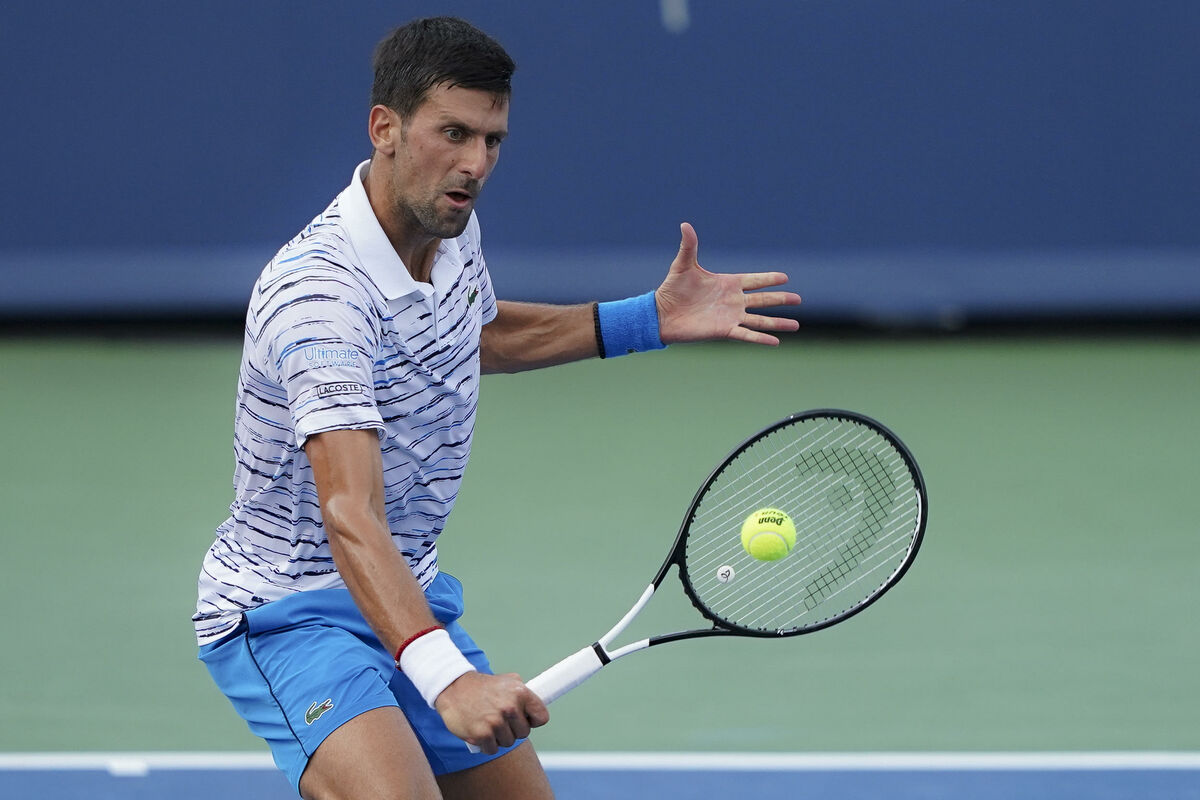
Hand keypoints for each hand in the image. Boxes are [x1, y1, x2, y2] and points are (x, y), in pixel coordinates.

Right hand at [434, 671, 549, 753]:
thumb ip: (522, 692)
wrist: (453, 687)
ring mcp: (496, 722)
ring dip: (499, 737)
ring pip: (509, 742)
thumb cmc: (482, 686)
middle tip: (500, 720)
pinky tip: (480, 731)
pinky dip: (487, 744)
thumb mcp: (506, 680)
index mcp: (520, 692)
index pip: (542, 717)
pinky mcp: (482, 734)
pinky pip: (492, 749)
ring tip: (489, 723)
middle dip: (513, 729)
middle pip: (524, 733)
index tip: (525, 719)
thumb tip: (536, 706)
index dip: (533, 720)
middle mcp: (510, 707)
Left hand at [655, 223, 800, 345]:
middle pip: (763, 300)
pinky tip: (776, 341)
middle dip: (781, 299)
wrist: (662, 313)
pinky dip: (761, 338)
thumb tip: (685, 224)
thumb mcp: (683, 264)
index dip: (769, 279)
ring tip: (796, 325)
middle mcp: (733, 301)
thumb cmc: (672, 288)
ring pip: (760, 320)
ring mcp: (730, 316)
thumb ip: (689, 245)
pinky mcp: (724, 330)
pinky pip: (747, 335)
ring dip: (778, 323)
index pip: (754, 281)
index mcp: (728, 284)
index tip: (785, 277)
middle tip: (798, 299)